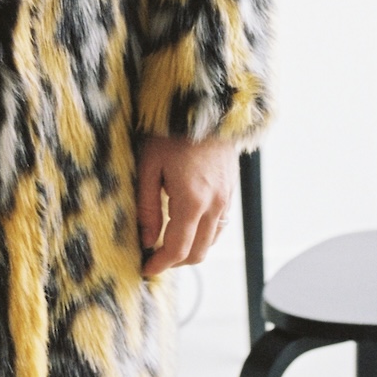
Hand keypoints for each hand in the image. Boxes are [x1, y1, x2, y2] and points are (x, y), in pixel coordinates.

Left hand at [137, 135, 238, 276]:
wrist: (205, 108)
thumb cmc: (171, 133)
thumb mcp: (148, 167)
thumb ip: (147, 207)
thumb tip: (146, 240)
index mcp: (192, 201)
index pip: (177, 249)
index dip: (160, 264)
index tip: (145, 269)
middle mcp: (214, 205)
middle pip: (197, 252)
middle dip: (174, 262)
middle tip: (153, 258)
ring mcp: (226, 199)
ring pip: (211, 242)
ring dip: (190, 250)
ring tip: (166, 244)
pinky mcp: (231, 192)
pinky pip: (220, 226)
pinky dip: (204, 235)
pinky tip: (187, 227)